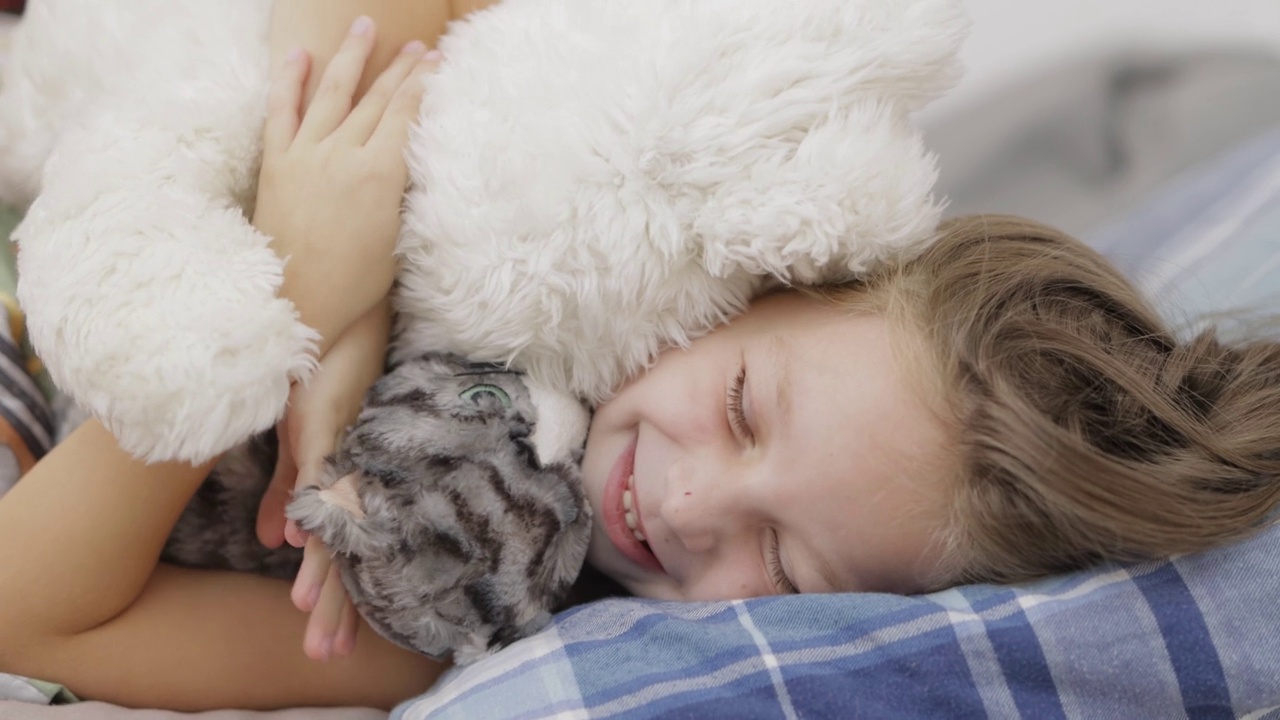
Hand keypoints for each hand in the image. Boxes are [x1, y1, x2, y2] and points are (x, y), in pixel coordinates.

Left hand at [253, 18, 436, 351]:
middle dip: (399, 68)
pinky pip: (282, 112)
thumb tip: (416, 165)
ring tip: (366, 27)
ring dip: (352, 57)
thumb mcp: (400, 240)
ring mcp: (306, 155)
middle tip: (418, 46)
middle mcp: (342, 155)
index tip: (438, 61)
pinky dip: (289, 82)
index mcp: (380, 174)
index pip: (406, 113)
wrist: (299, 301)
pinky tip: (300, 56)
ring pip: (332, 93)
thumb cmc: (356, 283)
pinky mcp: (277, 164)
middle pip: (377, 98)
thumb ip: (406, 195)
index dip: (424, 84)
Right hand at [256, 299, 390, 659]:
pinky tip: (302, 546)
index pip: (344, 552)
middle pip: (346, 551)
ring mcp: (342, 453)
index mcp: (348, 482)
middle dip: (338, 606)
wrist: (341, 311)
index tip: (335, 644)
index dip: (339, 599)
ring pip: (337, 526)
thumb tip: (279, 542)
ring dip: (324, 577)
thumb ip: (291, 490)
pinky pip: (323, 478)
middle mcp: (352, 473)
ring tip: (312, 623)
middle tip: (328, 656)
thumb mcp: (303, 443)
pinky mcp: (327, 428)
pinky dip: (312, 512)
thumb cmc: (326, 373)